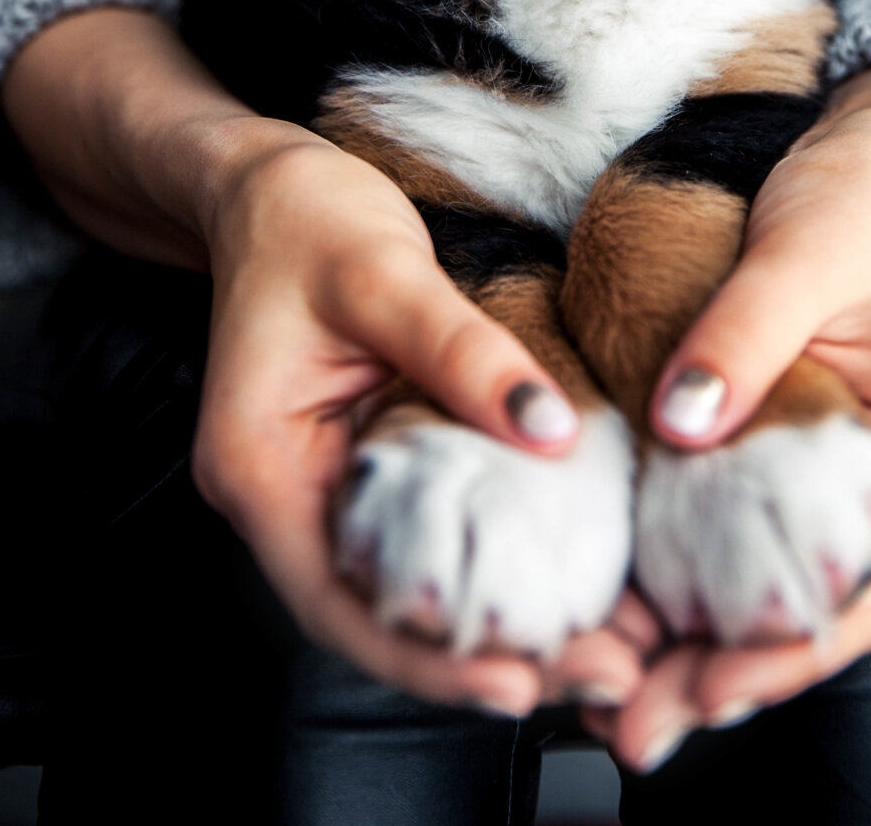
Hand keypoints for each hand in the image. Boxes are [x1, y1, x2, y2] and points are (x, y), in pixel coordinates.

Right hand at [2, 9, 645, 715]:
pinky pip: (429, 533)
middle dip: (489, 659)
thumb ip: (460, 351)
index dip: (425, 659)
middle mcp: (288, 496)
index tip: (517, 687)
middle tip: (605, 675)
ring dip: (502, 623)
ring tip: (609, 645)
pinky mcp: (369, 461)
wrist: (270, 183)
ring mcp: (327, 484)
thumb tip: (548, 430)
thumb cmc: (304, 218)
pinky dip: (493, 563)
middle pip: (383, 613)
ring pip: (410, 585)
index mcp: (260, 467)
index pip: (337, 603)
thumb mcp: (382, 272)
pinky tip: (568, 574)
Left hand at [581, 64, 870, 771]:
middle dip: (717, 675)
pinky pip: (707, 525)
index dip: (793, 652)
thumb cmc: (856, 201)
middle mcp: (851, 480)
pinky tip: (606, 596)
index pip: (864, 588)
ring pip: (744, 581)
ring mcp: (794, 466)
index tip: (714, 685)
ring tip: (601, 685)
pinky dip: (663, 571)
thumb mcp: (806, 255)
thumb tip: (682, 424)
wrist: (851, 156)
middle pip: (795, 609)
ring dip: (679, 639)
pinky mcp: (742, 439)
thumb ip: (748, 334)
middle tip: (630, 720)